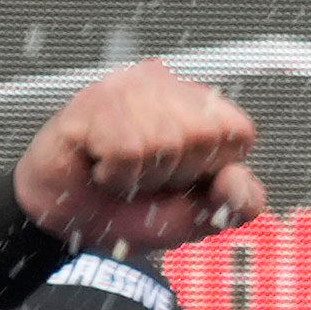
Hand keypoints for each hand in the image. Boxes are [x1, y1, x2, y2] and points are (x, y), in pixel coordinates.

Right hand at [10, 59, 269, 262]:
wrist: (71, 225)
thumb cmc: (134, 211)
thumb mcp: (202, 217)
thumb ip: (238, 204)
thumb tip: (234, 177)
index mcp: (201, 106)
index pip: (239, 132)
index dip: (212, 169)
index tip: (180, 178)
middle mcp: (166, 84)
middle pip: (204, 135)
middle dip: (175, 173)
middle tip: (145, 176)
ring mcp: (127, 86)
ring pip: (165, 142)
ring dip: (141, 176)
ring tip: (120, 172)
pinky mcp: (91, 101)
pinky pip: (127, 150)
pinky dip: (116, 175)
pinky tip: (100, 167)